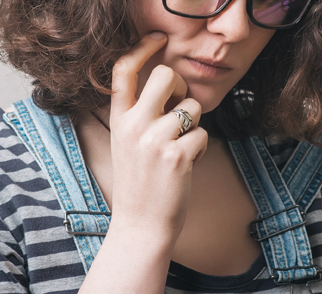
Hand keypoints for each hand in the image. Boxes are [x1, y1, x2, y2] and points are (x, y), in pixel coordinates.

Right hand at [108, 32, 206, 241]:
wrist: (140, 226)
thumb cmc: (139, 185)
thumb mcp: (127, 145)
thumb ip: (140, 115)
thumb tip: (169, 86)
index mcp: (118, 120)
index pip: (123, 70)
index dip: (141, 48)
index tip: (158, 39)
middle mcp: (133, 125)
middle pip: (166, 75)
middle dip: (182, 86)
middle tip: (180, 107)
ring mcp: (155, 140)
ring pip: (192, 107)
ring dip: (194, 127)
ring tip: (179, 151)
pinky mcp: (177, 156)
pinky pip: (203, 134)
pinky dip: (199, 150)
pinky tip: (185, 167)